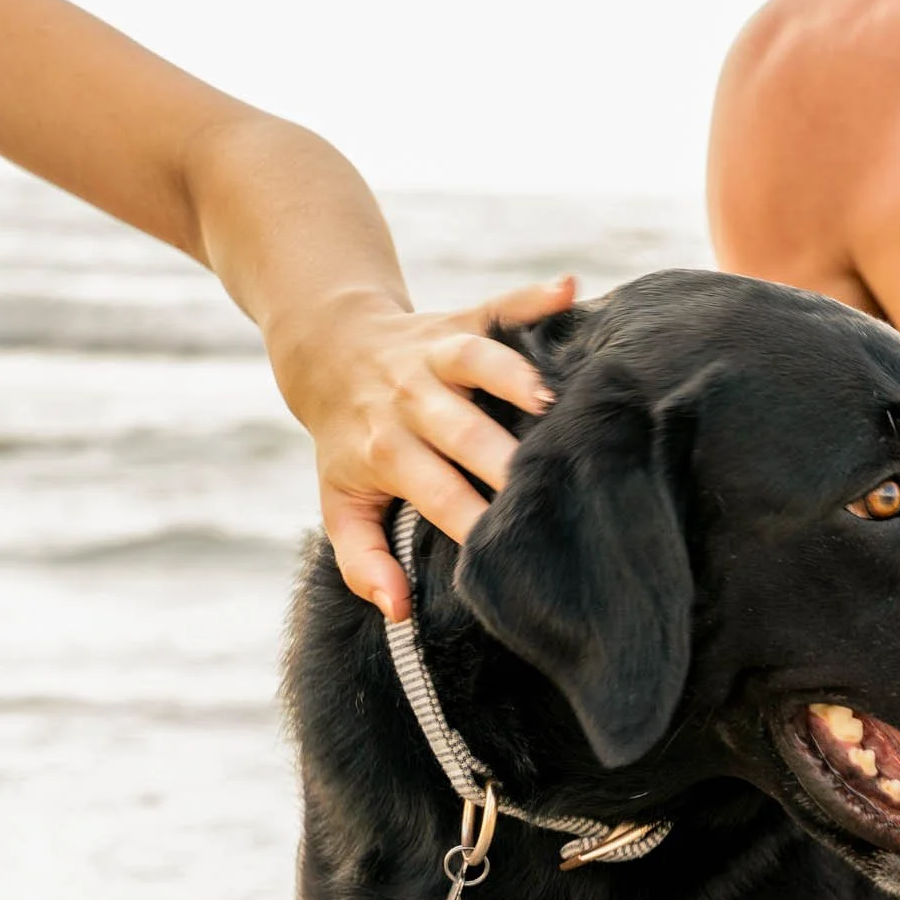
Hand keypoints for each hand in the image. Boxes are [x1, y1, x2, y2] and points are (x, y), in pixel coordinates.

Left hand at [267, 277, 578, 617]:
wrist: (326, 349)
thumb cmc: (349, 441)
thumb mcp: (340, 504)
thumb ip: (364, 561)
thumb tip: (401, 610)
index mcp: (385, 450)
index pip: (437, 494)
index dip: (473, 523)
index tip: (512, 554)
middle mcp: (409, 400)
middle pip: (460, 432)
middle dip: (502, 462)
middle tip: (551, 492)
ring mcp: (434, 354)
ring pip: (475, 361)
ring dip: (512, 378)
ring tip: (553, 404)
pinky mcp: (459, 317)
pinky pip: (500, 304)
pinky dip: (535, 296)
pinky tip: (573, 289)